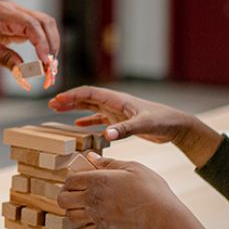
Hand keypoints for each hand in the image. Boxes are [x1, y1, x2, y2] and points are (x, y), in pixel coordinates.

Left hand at [0, 1, 59, 87]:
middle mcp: (12, 10)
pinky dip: (42, 47)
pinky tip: (42, 64)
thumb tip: (25, 74)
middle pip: (44, 22)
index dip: (42, 43)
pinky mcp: (15, 24)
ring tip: (49, 70)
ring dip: (50, 47)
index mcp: (1, 12)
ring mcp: (15, 16)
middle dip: (52, 46)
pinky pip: (36, 33)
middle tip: (51, 71)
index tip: (45, 64)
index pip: (31, 24)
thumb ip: (2, 59)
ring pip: (44, 27)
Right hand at [48, 86, 190, 142]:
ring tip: (59, 111)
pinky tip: (79, 126)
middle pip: (87, 98)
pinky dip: (88, 121)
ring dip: (75, 108)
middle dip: (69, 100)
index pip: (90, 94)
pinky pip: (100, 119)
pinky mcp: (122, 121)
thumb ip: (124, 130)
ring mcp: (118, 112)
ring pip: (91, 107)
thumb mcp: (143, 125)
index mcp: (117, 100)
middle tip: (51, 105)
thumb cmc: (162, 121)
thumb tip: (106, 135)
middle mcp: (115, 103)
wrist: (176, 126)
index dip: (72, 96)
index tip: (57, 100)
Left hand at [58, 154, 209, 228]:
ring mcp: (96, 217)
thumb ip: (109, 163)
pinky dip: (89, 224)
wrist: (162, 218)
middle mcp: (91, 199)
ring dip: (76, 210)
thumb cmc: (151, 189)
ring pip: (71, 216)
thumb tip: (90, 157)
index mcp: (97, 180)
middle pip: (63, 199)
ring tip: (87, 206)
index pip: (69, 180)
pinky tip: (100, 218)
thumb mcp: (133, 168)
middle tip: (78, 193)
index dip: (72, 179)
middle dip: (67, 195)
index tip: (79, 179)